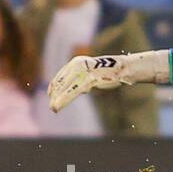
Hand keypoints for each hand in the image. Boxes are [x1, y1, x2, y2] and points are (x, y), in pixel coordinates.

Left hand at [48, 50, 169, 111]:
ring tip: (53, 108)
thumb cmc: (107, 73)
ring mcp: (82, 71)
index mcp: (75, 62)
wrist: (122, 68)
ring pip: (65, 88)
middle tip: (52, 107)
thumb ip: (82, 79)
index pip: (60, 76)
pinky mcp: (88, 79)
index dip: (54, 87)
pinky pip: (73, 91)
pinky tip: (58, 106)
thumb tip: (80, 89)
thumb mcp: (91, 74)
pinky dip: (64, 99)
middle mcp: (76, 65)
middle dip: (55, 95)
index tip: (50, 96)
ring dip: (58, 99)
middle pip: (60, 82)